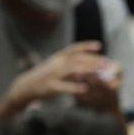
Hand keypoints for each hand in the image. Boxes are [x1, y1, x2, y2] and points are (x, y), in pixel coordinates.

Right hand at [0, 41, 120, 112]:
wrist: (25, 86)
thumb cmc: (44, 76)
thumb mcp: (55, 66)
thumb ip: (69, 63)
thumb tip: (86, 63)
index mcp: (58, 57)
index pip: (73, 49)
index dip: (86, 46)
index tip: (100, 46)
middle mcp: (56, 63)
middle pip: (77, 59)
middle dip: (93, 60)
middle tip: (107, 63)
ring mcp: (53, 74)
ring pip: (73, 70)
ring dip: (88, 71)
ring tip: (100, 74)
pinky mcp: (50, 86)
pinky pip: (64, 86)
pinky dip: (75, 87)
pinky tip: (86, 89)